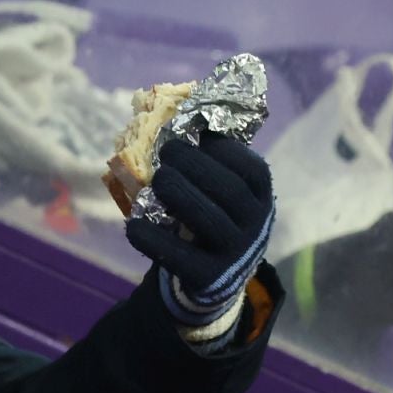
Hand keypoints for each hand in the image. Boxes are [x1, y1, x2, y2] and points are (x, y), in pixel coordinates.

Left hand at [125, 134, 274, 321]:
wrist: (214, 278)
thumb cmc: (211, 220)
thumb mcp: (220, 193)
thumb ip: (208, 164)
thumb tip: (176, 115)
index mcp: (261, 198)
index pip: (251, 169)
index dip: (222, 149)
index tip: (191, 135)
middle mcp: (255, 225)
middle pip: (229, 190)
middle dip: (196, 165)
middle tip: (167, 151)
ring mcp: (234, 254)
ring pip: (209, 220)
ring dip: (179, 194)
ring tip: (156, 179)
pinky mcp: (208, 277)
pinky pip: (179, 256)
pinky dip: (152, 239)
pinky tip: (132, 224)